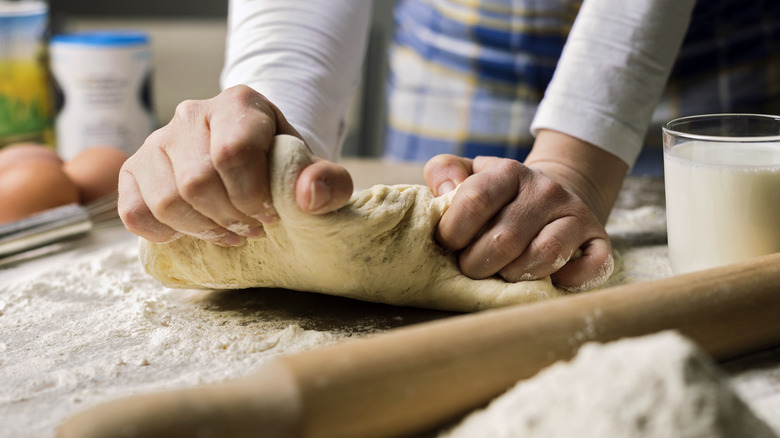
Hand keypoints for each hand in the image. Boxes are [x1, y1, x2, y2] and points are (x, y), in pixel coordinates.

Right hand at [118, 85, 352, 245]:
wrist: (254, 160)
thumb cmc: (282, 166)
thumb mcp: (313, 171)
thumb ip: (328, 182)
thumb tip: (309, 196)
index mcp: (239, 104)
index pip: (232, 152)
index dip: (251, 195)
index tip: (270, 214)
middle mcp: (192, 114)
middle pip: (198, 182)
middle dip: (229, 217)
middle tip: (252, 228)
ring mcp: (158, 140)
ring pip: (166, 200)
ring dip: (201, 228)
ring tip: (228, 230)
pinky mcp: (135, 168)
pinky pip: (134, 211)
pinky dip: (162, 232)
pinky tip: (190, 230)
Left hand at [424, 131, 626, 290]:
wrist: (552, 194)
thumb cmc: (498, 195)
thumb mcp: (470, 173)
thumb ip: (445, 172)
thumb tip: (443, 190)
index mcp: (509, 171)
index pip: (475, 200)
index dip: (452, 232)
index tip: (447, 245)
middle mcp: (546, 189)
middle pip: (505, 238)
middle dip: (477, 264)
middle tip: (471, 268)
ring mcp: (575, 214)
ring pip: (544, 256)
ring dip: (514, 275)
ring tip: (503, 273)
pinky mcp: (598, 238)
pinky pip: (590, 267)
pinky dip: (567, 281)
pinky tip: (548, 280)